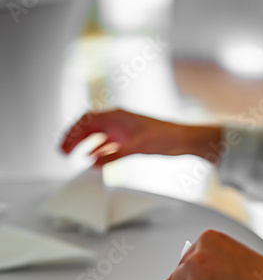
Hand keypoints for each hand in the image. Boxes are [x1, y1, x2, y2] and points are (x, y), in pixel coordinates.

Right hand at [60, 108, 220, 165]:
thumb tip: (93, 163)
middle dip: (73, 138)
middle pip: (88, 127)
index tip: (63, 147)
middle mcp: (117, 120)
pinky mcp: (129, 139)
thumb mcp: (137, 147)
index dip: (71, 133)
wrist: (183, 139)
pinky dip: (97, 149)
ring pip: (96, 134)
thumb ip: (114, 155)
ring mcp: (122, 129)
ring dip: (83, 144)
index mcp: (116, 116)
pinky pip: (107, 143)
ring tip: (72, 155)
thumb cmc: (164, 137)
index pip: (86, 121)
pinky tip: (93, 158)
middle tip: (62, 152)